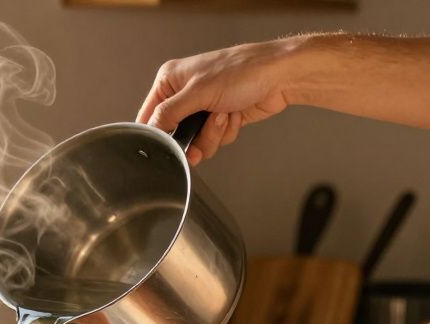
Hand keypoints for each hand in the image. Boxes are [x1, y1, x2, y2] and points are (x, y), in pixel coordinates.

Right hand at [138, 39, 301, 164]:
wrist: (280, 76)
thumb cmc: (244, 71)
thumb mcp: (198, 92)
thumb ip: (169, 113)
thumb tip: (151, 129)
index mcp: (171, 80)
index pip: (149, 115)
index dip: (157, 133)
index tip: (168, 145)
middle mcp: (185, 93)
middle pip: (175, 133)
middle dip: (192, 138)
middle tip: (198, 144)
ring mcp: (204, 107)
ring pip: (196, 141)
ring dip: (212, 135)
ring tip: (224, 115)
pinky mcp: (221, 119)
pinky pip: (215, 140)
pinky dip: (226, 132)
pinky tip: (235, 114)